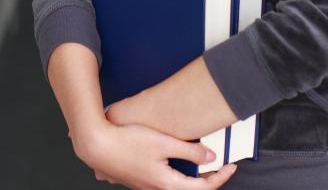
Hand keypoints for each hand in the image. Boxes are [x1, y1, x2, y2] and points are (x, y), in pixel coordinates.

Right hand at [69, 120, 236, 188]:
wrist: (96, 145)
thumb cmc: (126, 142)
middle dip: (207, 179)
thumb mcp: (162, 142)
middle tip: (219, 166)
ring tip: (200, 162)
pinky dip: (175, 173)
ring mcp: (146, 186)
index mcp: (166, 184)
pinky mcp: (138, 180)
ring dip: (191, 176)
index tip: (231, 166)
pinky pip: (163, 181)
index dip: (220, 177)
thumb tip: (210, 157)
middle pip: (190, 189)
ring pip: (176, 186)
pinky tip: (172, 160)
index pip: (203, 188)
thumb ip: (189, 150)